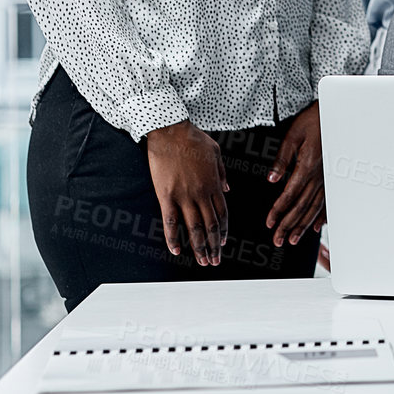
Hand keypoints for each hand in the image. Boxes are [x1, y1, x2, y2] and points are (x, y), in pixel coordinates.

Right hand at [145, 120, 228, 265]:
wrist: (171, 131)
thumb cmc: (193, 139)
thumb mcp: (216, 153)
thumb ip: (222, 174)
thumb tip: (227, 189)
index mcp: (214, 184)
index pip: (223, 214)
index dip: (224, 231)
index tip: (223, 243)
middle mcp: (201, 194)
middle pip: (211, 225)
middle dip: (214, 246)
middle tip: (215, 261)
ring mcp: (184, 196)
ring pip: (194, 228)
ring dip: (199, 247)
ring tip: (202, 261)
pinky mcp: (166, 196)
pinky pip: (170, 222)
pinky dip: (173, 238)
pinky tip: (177, 251)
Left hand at [266, 102, 324, 247]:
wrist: (336, 113)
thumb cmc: (314, 120)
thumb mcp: (293, 136)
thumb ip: (282, 159)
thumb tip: (272, 179)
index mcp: (307, 166)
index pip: (289, 195)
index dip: (278, 211)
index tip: (269, 223)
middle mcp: (319, 176)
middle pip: (301, 207)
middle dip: (288, 225)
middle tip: (278, 240)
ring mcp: (328, 178)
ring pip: (314, 207)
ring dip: (303, 225)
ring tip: (293, 239)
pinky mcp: (333, 176)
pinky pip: (328, 200)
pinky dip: (322, 215)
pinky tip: (318, 226)